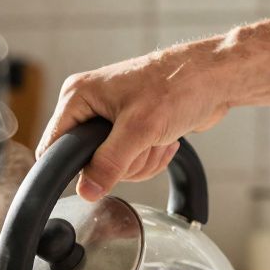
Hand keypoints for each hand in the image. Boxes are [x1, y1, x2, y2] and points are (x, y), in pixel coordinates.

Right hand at [38, 40, 237, 200]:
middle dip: (123, 163)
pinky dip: (151, 158)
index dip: (73, 166)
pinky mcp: (130, 129)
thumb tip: (86, 190)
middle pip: (88, 162)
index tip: (98, 174)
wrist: (215, 78)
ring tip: (158, 138)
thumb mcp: (140, 129)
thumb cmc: (178, 85)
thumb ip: (109, 163)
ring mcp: (111, 119)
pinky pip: (131, 162)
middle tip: (143, 143)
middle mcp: (91, 106)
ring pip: (113, 167)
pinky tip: (164, 140)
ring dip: (141, 161)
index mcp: (79, 96)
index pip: (54, 145)